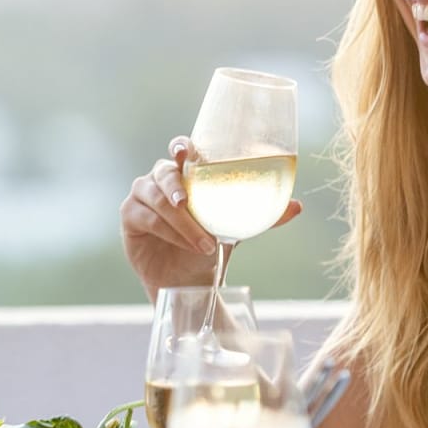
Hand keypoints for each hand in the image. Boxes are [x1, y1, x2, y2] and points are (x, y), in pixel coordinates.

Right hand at [119, 137, 302, 299]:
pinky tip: (182, 244)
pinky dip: (165, 231)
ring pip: (156, 199)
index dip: (180, 147)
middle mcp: (160, 180)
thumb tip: (298, 206)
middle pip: (163, 173)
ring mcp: (141, 197)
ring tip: (203, 243)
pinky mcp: (129, 218)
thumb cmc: (210, 247)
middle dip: (176, 188)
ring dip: (180, 221)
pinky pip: (145, 218)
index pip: (179, 150)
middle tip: (188, 204)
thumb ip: (264, 216)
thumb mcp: (238, 229)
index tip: (183, 151)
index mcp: (185, 174)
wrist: (190, 281)